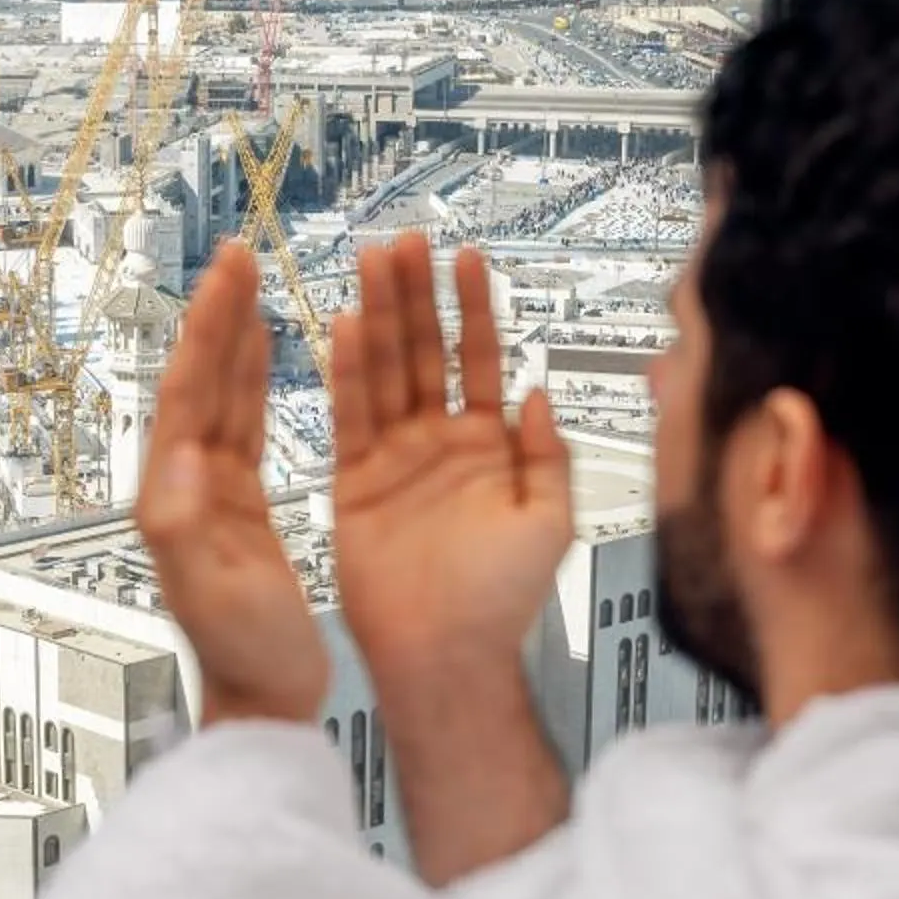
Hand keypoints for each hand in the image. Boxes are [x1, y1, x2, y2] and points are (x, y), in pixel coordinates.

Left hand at [137, 243, 330, 728]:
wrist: (263, 699)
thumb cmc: (244, 654)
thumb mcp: (212, 590)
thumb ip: (184, 525)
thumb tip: (173, 460)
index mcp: (175, 498)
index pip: (189, 393)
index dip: (208, 329)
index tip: (230, 273)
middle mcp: (184, 488)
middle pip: (199, 382)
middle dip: (217, 316)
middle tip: (236, 255)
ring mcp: (209, 494)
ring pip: (220, 395)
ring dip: (233, 338)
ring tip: (248, 283)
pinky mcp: (238, 505)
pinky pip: (242, 424)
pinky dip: (250, 379)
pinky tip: (260, 351)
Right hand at [329, 235, 574, 684]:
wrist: (445, 656)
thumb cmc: (501, 603)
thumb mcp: (552, 523)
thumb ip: (548, 457)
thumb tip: (540, 394)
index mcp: (490, 449)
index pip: (479, 360)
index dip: (474, 308)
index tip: (467, 257)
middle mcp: (439, 445)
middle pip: (426, 353)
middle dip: (417, 295)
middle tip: (406, 242)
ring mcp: (395, 461)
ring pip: (386, 373)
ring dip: (381, 317)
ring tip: (373, 263)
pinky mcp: (355, 484)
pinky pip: (351, 418)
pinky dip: (348, 373)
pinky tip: (347, 327)